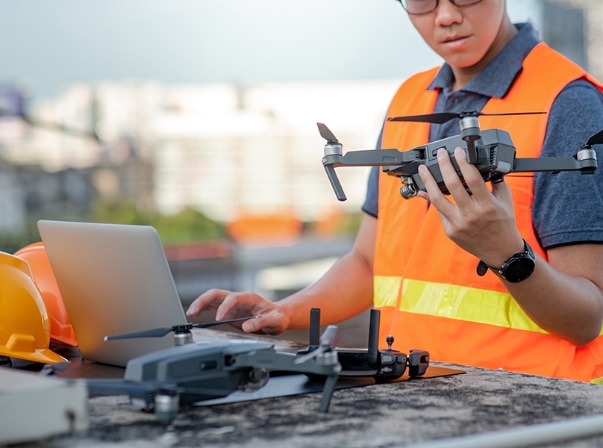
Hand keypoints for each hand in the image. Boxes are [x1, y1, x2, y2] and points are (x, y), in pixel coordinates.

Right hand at [186, 289, 289, 334]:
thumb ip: (260, 323)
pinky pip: (213, 306)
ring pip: (212, 298)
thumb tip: (246, 326)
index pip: (232, 298)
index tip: (218, 318)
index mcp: (249, 297)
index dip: (224, 307)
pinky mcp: (229, 310)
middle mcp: (238, 298)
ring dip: (200, 303)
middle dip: (203, 300)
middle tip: (193, 311)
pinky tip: (195, 314)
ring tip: (190, 313)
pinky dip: (203, 308)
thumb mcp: (274, 321)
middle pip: (217, 293)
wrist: (278, 316)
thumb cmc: (277, 316)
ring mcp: (232, 303)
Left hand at [417, 147, 523, 265]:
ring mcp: (458, 224)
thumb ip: (495, 182)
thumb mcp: (505, 200)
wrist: (501, 252)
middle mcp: (471, 215)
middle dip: (444, 165)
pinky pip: (439, 211)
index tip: (459, 151)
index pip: (472, 178)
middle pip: (452, 185)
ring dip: (428, 182)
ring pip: (437, 199)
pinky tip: (427, 188)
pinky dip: (433, 198)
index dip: (463, 162)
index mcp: (487, 205)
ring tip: (423, 170)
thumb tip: (482, 166)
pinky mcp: (450, 231)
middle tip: (440, 154)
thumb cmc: (504, 224)